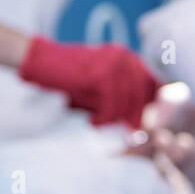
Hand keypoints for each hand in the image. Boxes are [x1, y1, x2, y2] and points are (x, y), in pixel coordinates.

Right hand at [18, 36, 159, 126]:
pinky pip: (112, 105)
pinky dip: (103, 118)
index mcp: (129, 58)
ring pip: (128, 103)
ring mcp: (114, 63)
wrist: (41, 62)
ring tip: (100, 127)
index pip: (152, 87)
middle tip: (123, 136)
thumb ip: (122, 100)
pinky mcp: (100, 73)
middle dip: (135, 119)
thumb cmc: (71, 79)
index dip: (149, 110)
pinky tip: (92, 122)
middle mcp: (126, 57)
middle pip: (143, 97)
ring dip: (116, 121)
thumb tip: (141, 125)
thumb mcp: (101, 90)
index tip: (139, 128)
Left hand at [137, 0, 194, 115]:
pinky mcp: (169, 29)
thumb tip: (181, 48)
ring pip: (150, 32)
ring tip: (189, 75)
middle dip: (173, 47)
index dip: (189, 43)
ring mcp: (184, 9)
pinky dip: (162, 72)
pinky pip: (148, 53)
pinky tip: (187, 80)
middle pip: (163, 19)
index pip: (183, 13)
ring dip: (163, 55)